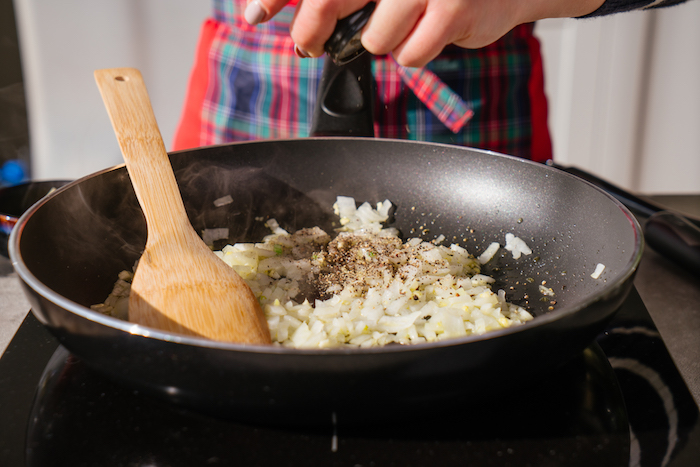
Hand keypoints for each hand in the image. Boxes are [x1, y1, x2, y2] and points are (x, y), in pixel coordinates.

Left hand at [244, 0, 604, 67]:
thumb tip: (303, 19)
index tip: (255, 13)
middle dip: (310, 28)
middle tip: (304, 43)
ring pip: (374, 40)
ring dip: (383, 42)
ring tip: (403, 26)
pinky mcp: (452, 10)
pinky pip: (410, 56)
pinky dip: (414, 53)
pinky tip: (429, 33)